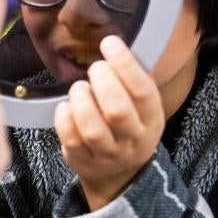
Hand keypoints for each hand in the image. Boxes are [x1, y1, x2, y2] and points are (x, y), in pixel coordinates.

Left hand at [55, 35, 164, 210]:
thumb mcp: (142, 107)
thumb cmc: (129, 127)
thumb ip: (132, 80)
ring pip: (92, 128)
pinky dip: (65, 118)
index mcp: (152, 120)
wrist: (121, 174)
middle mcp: (133, 139)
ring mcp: (107, 154)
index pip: (143, 91)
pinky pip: (71, 139)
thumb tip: (115, 44)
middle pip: (118, 111)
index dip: (125, 65)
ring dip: (82, 100)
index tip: (110, 44)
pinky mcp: (83, 161)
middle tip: (95, 68)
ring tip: (80, 88)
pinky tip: (66, 106)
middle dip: (103, 82)